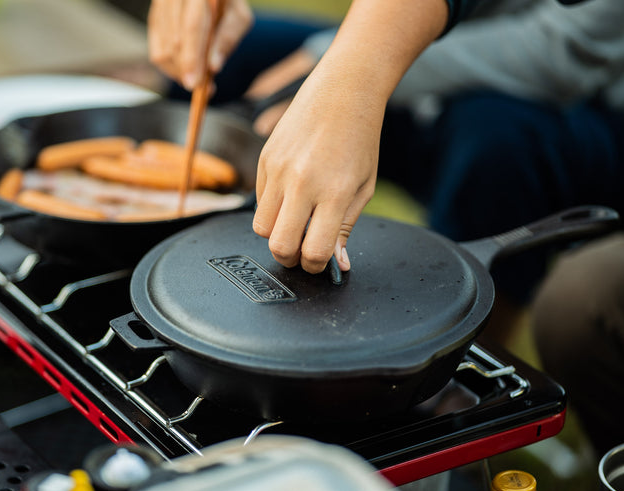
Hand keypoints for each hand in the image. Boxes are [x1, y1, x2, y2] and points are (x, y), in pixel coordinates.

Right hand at [147, 0, 253, 89]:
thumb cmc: (227, 4)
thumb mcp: (238, 18)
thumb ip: (227, 39)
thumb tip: (213, 67)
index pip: (192, 28)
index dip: (192, 58)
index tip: (194, 84)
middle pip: (173, 42)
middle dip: (186, 70)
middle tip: (200, 86)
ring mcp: (161, 4)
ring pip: (162, 50)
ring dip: (179, 71)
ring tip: (197, 75)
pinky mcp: (154, 16)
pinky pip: (156, 50)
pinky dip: (171, 65)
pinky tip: (186, 67)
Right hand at [251, 0, 446, 274]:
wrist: (343, 90)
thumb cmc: (359, 139)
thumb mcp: (363, 187)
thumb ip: (345, 228)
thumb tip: (338, 264)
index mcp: (335, 192)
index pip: (313, 251)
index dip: (315, 266)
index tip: (319, 262)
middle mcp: (302, 182)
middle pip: (279, 246)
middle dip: (290, 258)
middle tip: (302, 251)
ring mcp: (279, 170)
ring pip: (261, 228)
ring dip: (277, 233)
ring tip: (295, 222)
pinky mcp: (265, 158)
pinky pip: (259, 201)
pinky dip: (273, 207)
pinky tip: (292, 192)